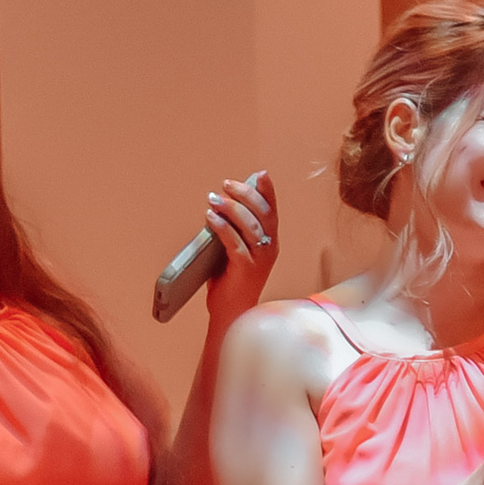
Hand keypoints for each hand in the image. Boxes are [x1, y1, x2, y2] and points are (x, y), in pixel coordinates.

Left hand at [197, 169, 280, 328]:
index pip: (272, 211)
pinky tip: (210, 217)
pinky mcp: (245, 269)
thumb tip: (222, 201)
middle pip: (263, 214)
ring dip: (230, 208)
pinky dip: (222, 227)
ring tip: (213, 198)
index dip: (268, 191)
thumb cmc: (232, 278)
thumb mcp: (237, 248)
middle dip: (245, 195)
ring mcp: (260, 259)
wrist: (233, 311)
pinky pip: (234, 242)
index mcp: (271, 242)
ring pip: (249, 226)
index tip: (260, 174)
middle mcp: (270, 248)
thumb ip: (236, 229)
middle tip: (226, 185)